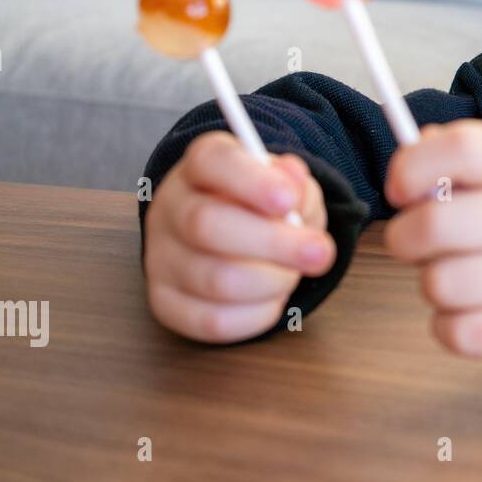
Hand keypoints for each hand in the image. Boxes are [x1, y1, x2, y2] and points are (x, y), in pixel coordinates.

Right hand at [142, 131, 335, 342]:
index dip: (252, 182)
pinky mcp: (166, 302)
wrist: (235, 237)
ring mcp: (162, 257)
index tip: (289, 201)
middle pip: (206, 225)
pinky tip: (274, 298)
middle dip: (274, 243)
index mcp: (201, 166)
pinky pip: (212, 321)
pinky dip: (257, 315)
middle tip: (319, 252)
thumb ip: (295, 184)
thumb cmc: (264, 207)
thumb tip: (294, 187)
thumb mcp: (287, 185)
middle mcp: (172, 207)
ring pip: (214, 279)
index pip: (212, 161)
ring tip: (293, 274)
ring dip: (272, 282)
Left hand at [382, 120, 481, 366]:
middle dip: (404, 239)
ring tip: (457, 282)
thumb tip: (410, 157)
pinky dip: (448, 328)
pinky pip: (463, 334)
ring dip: (432, 287)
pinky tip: (467, 316)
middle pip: (437, 224)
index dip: (413, 165)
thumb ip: (464, 163)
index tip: (399, 190)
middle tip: (413, 245)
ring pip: (441, 284)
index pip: (466, 147)